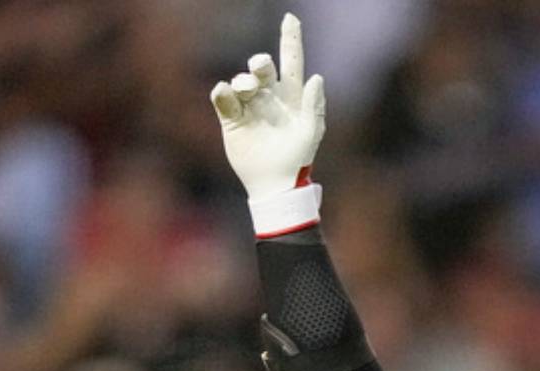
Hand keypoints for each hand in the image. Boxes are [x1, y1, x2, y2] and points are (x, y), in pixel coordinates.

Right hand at [210, 13, 326, 205]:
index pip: (292, 62)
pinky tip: (227, 94)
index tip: (291, 18)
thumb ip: (314, 105)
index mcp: (291, 97)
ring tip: (246, 90)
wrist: (275, 184)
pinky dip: (223, 92)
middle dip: (260, 63)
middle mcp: (269, 97)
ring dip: (243, 81)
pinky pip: (223, 97)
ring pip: (241, 80)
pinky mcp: (232, 119)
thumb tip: (316, 77)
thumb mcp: (311, 132)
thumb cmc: (298, 159)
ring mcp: (250, 107)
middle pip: (262, 68)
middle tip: (261, 69)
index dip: (291, 40)